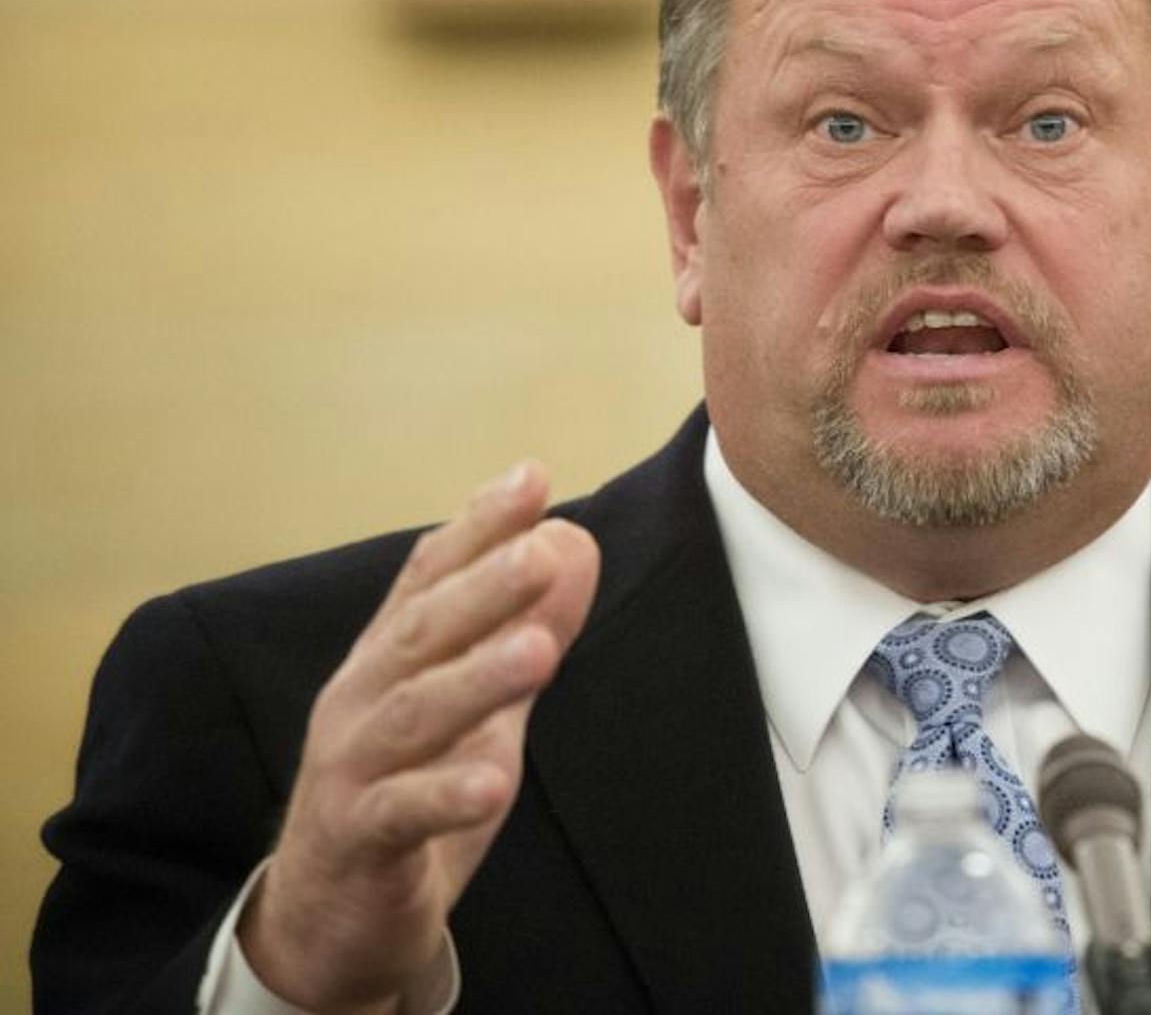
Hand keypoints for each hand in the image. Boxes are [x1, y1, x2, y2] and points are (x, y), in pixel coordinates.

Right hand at [238, 464, 598, 1012]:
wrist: (331, 915)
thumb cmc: (409, 790)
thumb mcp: (479, 709)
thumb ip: (520, 631)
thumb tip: (574, 546)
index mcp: (389, 658)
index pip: (428, 576)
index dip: (477, 526)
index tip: (532, 478)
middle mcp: (360, 699)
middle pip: (422, 633)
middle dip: (484, 587)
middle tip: (545, 549)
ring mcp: (352, 769)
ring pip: (412, 715)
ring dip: (476, 680)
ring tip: (538, 652)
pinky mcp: (357, 840)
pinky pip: (400, 813)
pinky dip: (444, 795)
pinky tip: (492, 783)